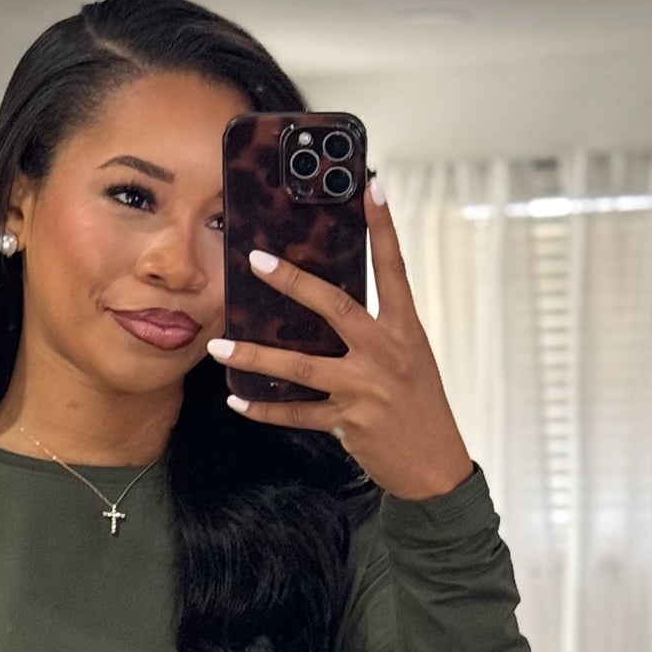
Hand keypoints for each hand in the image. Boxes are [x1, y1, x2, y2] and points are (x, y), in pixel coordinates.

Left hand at [207, 178, 475, 500]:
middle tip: (255, 260)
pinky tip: (238, 399)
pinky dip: (264, 408)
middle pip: (334, 307)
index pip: (394, 268)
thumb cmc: (419, 405)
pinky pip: (296, 413)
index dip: (384, 227)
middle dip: (292, 282)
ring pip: (300, 366)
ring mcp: (364, 388)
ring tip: (217, 344)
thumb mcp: (409, 357)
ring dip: (255, 354)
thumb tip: (325, 303)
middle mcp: (385, 353)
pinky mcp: (347, 422)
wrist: (434, 465)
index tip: (371, 186)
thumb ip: (375, 329)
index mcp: (404, 329)